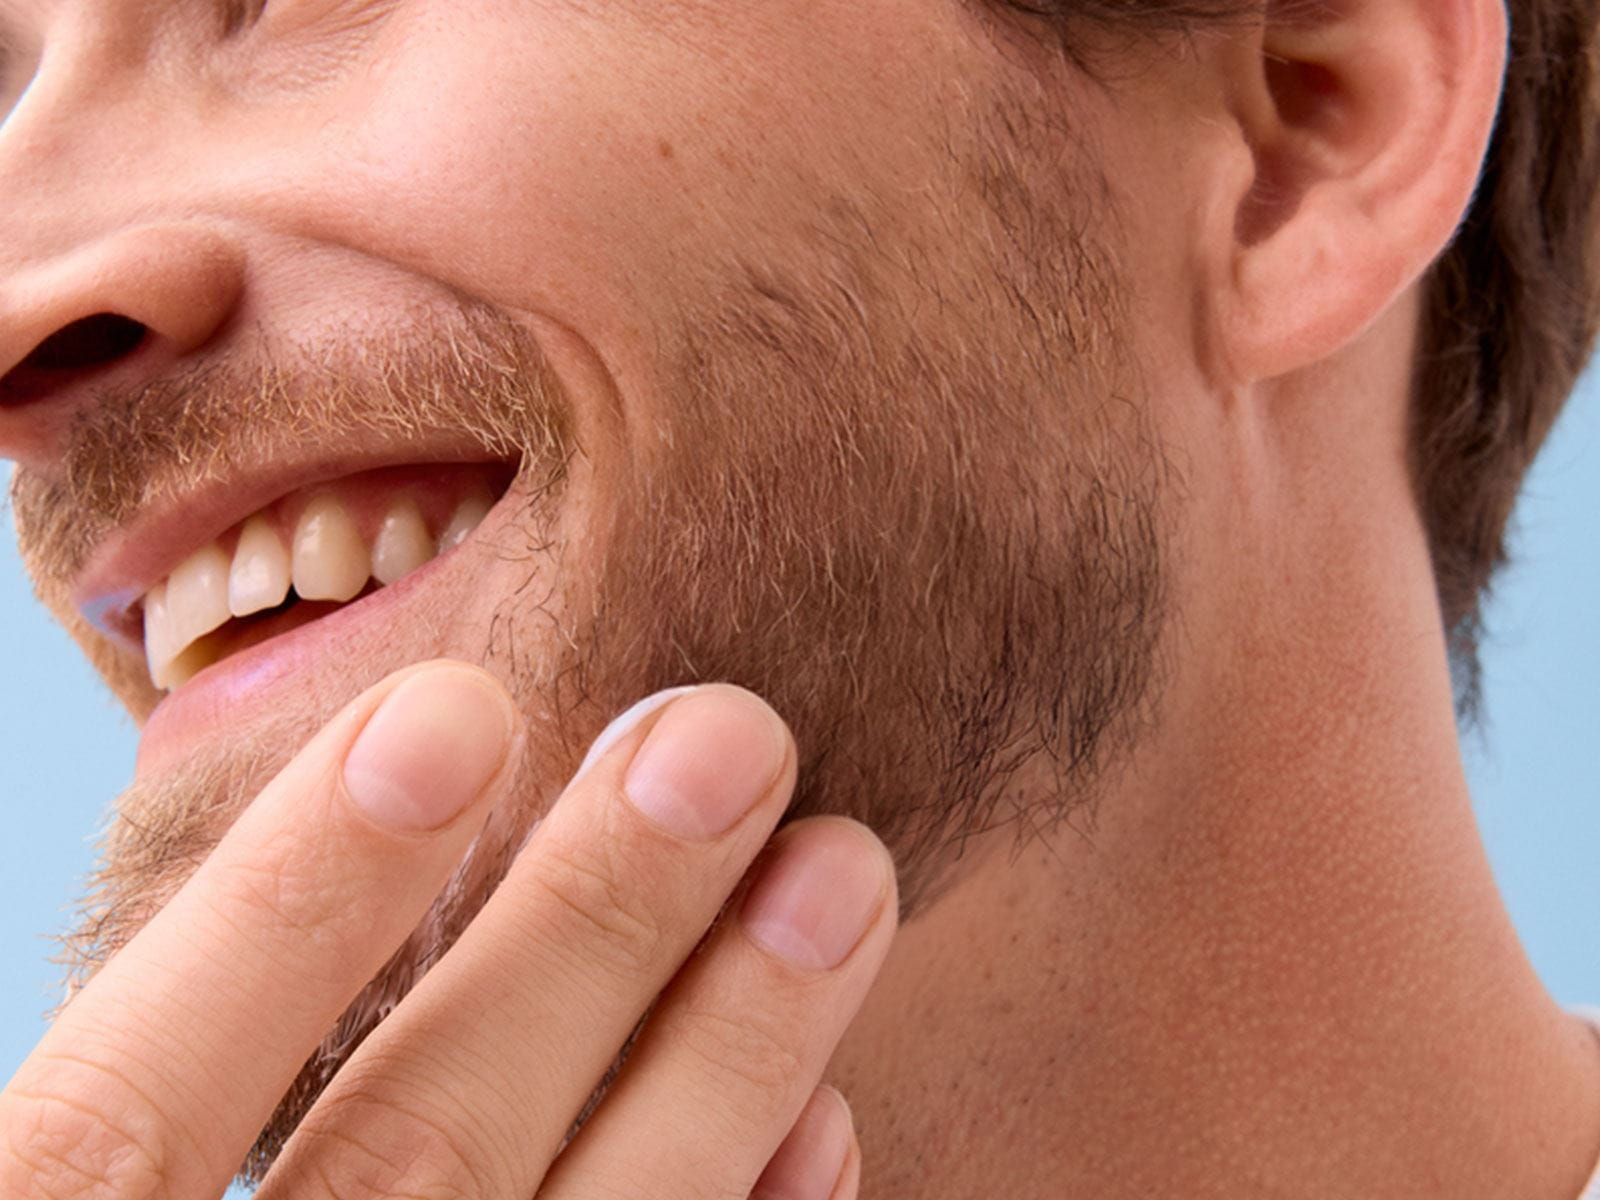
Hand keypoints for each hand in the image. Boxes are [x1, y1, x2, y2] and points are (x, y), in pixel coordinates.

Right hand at [1, 663, 896, 1197]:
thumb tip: (380, 797)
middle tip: (729, 734)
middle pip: (407, 1169)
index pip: (123, 1128)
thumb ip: (131, 1128)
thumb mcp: (74, 1186)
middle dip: (583, 938)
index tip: (455, 708)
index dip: (286, 912)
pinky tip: (829, 1122)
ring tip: (842, 871)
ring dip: (725, 1065)